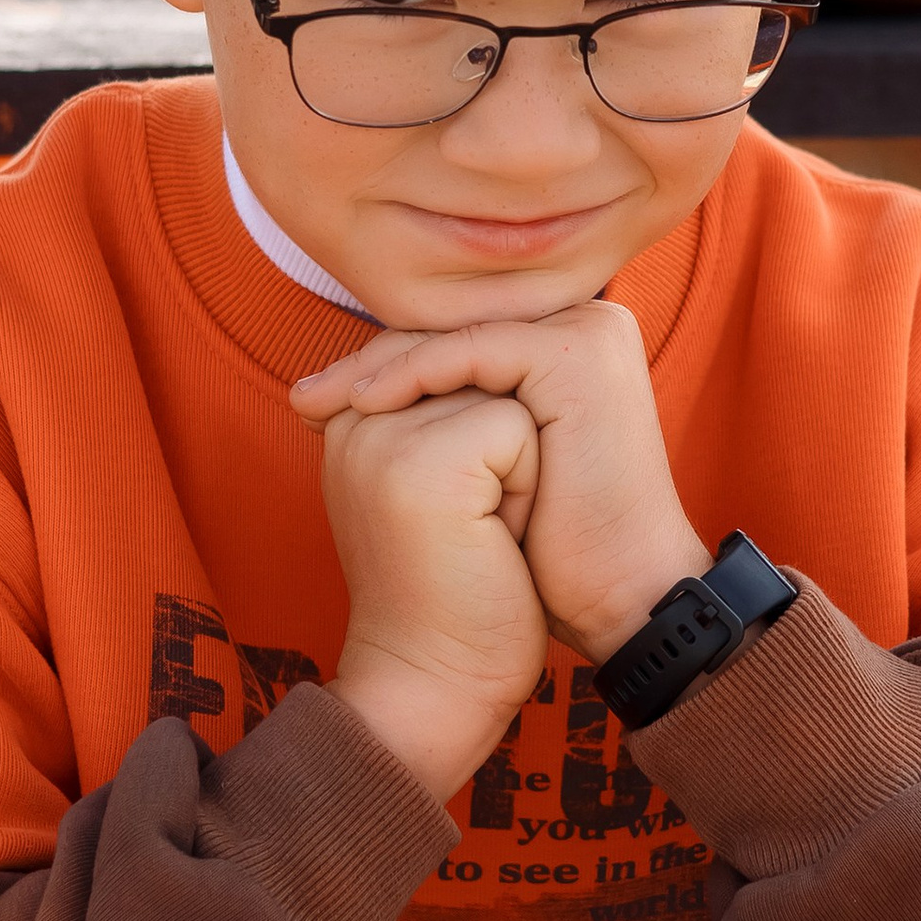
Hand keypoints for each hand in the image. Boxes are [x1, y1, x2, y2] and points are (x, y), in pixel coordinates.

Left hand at [294, 304, 706, 661]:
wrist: (617, 595)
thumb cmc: (551, 548)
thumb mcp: (486, 467)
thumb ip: (448, 414)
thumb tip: (349, 388)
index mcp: (569, 342)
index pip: (458, 338)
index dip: (384, 367)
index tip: (313, 401)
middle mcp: (584, 324)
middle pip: (452, 332)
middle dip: (371, 365)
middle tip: (302, 400)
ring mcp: (585, 333)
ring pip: (457, 336)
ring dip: (380, 368)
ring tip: (321, 404)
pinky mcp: (577, 353)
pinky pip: (474, 351)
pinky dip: (414, 374)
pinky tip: (365, 404)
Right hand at [321, 387, 550, 801]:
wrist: (440, 683)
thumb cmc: (456, 594)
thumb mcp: (441, 489)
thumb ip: (442, 416)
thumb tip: (498, 351)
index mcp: (351, 420)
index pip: (449, 361)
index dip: (486, 436)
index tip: (456, 520)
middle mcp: (354, 418)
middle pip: (479, 369)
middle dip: (500, 446)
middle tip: (468, 532)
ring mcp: (383, 437)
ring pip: (502, 393)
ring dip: (516, 465)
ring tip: (479, 533)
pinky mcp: (426, 461)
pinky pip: (515, 430)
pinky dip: (525, 489)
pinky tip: (493, 541)